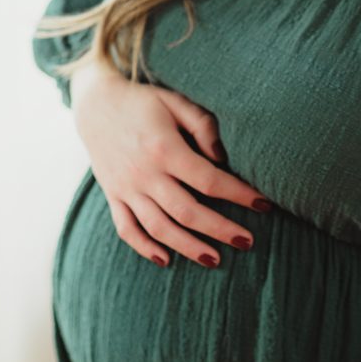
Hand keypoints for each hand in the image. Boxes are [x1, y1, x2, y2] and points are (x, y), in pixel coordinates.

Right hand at [71, 58, 272, 268]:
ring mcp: (126, 188)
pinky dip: (144, 248)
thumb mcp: (176, 102)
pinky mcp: (113, 196)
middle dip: (221, 230)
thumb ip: (204, 126)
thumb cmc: (144, 101)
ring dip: (188, 247)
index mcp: (165, 148)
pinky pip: (127, 229)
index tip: (264, 205)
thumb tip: (223, 159)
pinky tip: (166, 260)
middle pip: (188, 212)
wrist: (96, 103)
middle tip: (248, 242)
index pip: (209, 180)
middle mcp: (145, 173)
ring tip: (215, 259)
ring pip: (159, 228)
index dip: (239, 194)